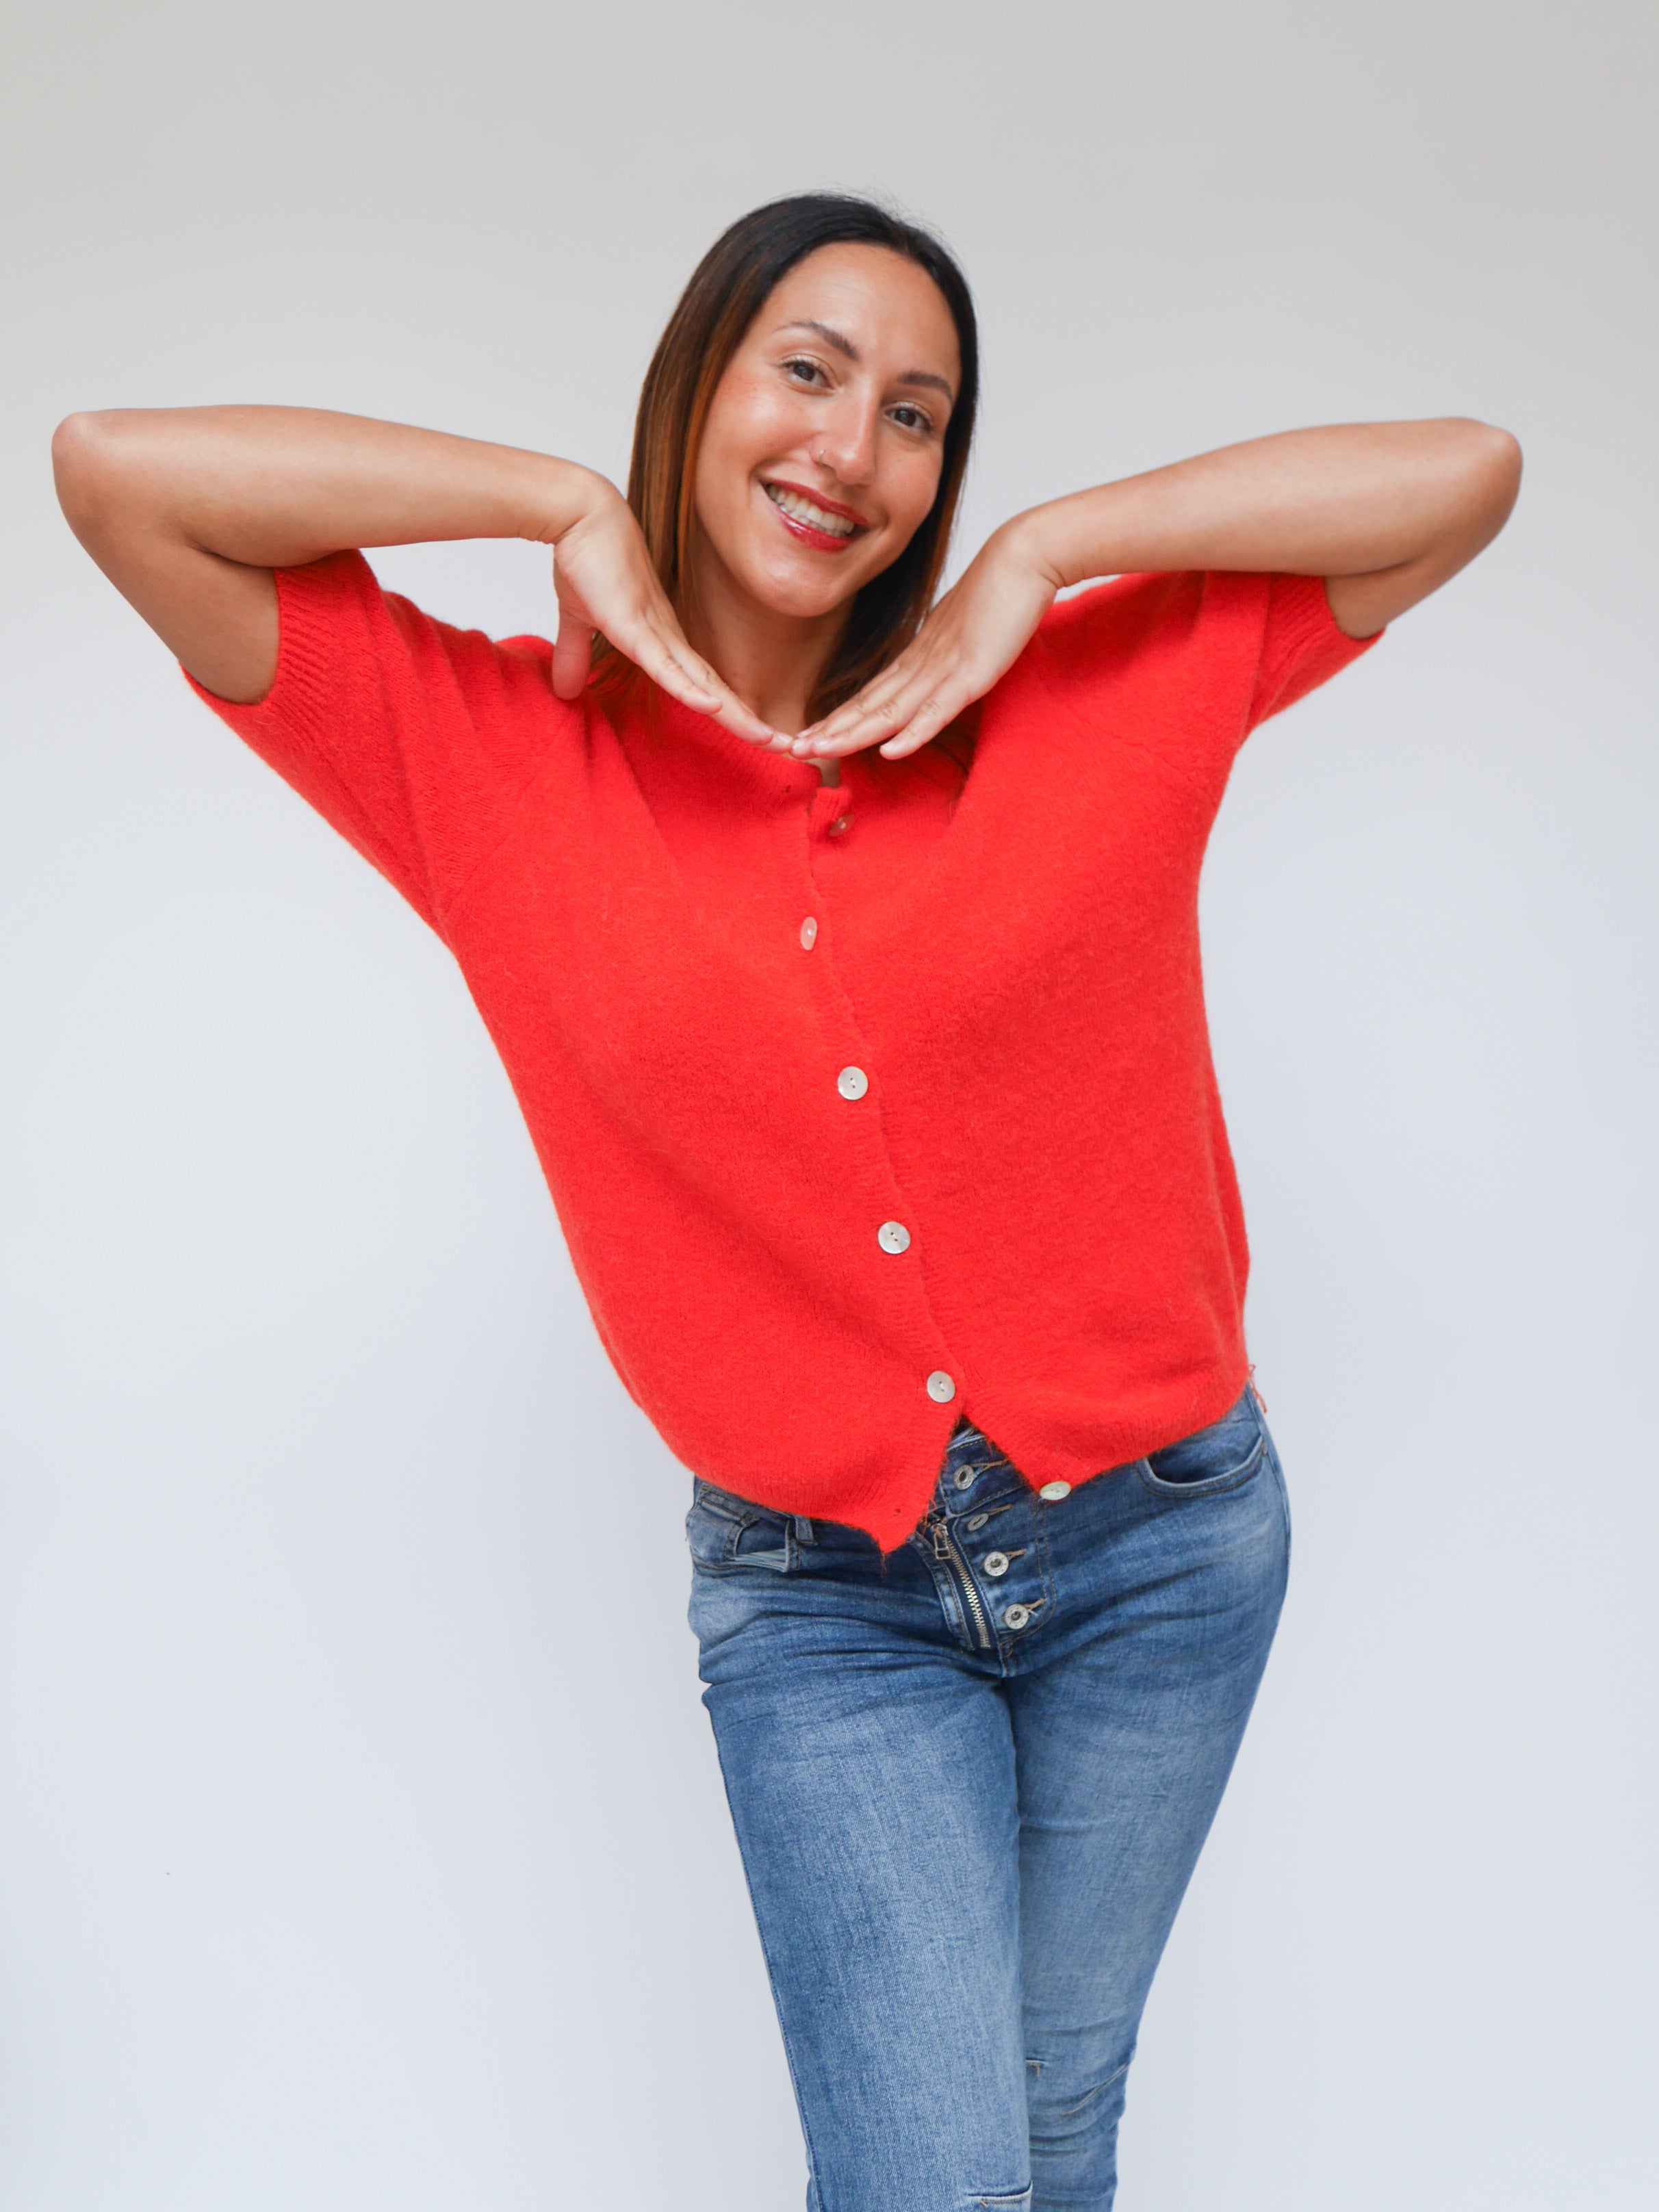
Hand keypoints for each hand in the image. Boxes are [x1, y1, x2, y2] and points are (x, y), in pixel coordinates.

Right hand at [548, 487, 777, 745]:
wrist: (580, 517)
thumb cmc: (585, 561)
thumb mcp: (579, 621)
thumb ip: (576, 654)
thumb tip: (565, 690)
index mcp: (661, 642)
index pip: (704, 686)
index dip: (731, 713)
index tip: (757, 737)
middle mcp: (670, 640)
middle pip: (718, 691)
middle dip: (751, 722)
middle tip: (788, 748)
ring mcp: (656, 633)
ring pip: (704, 684)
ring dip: (737, 714)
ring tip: (770, 740)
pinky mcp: (635, 626)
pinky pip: (666, 666)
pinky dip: (690, 689)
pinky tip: (714, 709)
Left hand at [795, 521, 1060, 760]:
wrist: (1025, 556)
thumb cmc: (1000, 592)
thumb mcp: (963, 633)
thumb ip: (945, 657)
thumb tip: (934, 675)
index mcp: (919, 656)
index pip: (871, 694)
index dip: (839, 718)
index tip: (810, 737)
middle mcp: (922, 664)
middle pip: (869, 704)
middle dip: (831, 729)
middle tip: (793, 749)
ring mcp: (943, 668)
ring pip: (890, 710)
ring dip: (853, 734)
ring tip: (818, 751)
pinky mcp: (971, 672)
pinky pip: (937, 709)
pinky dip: (913, 733)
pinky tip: (889, 751)